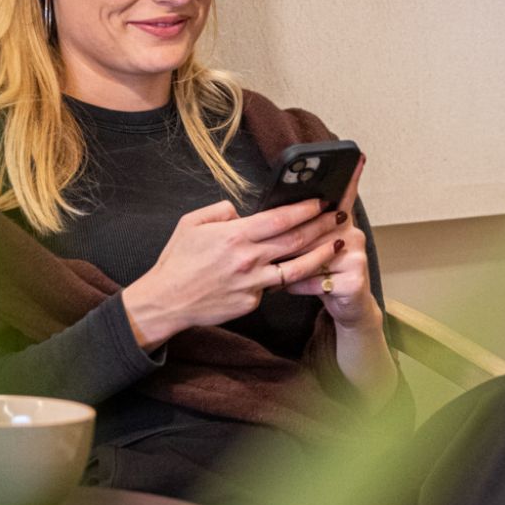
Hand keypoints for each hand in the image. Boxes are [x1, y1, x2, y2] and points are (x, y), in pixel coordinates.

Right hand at [122, 195, 345, 349]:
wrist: (166, 301)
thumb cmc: (177, 261)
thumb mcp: (191, 223)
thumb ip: (219, 211)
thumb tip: (240, 211)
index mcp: (234, 236)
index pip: (279, 219)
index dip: (304, 209)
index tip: (319, 201)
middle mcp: (248, 260)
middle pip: (295, 241)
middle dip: (321, 227)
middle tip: (339, 217)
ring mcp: (253, 284)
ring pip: (296, 269)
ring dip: (321, 255)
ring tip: (338, 244)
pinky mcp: (252, 303)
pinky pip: (274, 287)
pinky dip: (290, 278)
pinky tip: (305, 269)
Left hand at [281, 155, 379, 329]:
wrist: (350, 308)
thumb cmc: (326, 275)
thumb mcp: (315, 248)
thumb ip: (302, 229)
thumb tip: (274, 216)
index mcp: (341, 223)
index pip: (344, 197)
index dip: (350, 178)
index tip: (357, 157)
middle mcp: (352, 234)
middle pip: (315, 229)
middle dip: (290, 240)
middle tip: (264, 245)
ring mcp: (356, 256)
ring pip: (313, 255)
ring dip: (290, 265)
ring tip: (272, 270)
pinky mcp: (354, 280)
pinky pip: (315, 279)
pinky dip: (298, 286)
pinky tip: (291, 287)